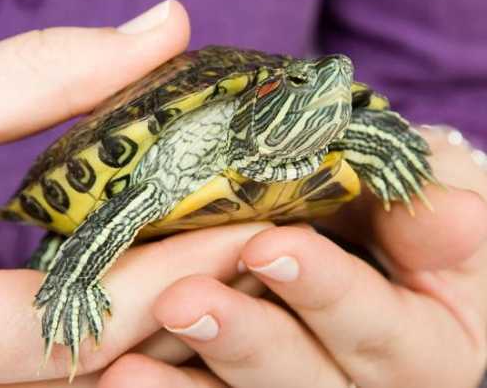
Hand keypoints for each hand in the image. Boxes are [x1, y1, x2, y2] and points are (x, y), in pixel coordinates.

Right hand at [0, 0, 258, 387]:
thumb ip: (40, 77)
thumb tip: (162, 28)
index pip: (99, 321)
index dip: (189, 270)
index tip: (260, 221)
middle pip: (112, 350)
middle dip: (197, 292)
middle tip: (263, 228)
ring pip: (96, 353)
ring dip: (169, 296)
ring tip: (231, 237)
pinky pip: (66, 336)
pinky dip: (122, 295)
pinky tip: (156, 252)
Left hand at [99, 129, 486, 387]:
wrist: (382, 251)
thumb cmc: (412, 221)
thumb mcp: (436, 208)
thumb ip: (434, 214)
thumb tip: (459, 212)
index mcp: (425, 342)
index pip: (378, 322)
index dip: (325, 289)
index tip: (268, 247)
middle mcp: (365, 382)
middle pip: (306, 375)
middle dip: (245, 337)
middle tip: (184, 301)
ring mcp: (305, 387)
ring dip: (194, 376)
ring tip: (132, 360)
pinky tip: (124, 375)